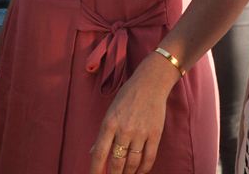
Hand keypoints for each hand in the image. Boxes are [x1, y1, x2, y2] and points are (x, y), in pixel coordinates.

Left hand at [89, 54, 175, 173]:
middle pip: (116, 163)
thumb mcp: (110, 112)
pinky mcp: (155, 134)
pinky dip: (143, 169)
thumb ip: (103, 134)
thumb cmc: (127, 96)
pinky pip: (149, 158)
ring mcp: (140, 133)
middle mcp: (124, 130)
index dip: (95, 171)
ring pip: (132, 163)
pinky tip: (139, 172)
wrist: (150, 83)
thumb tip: (93, 153)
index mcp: (109, 123)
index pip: (99, 154)